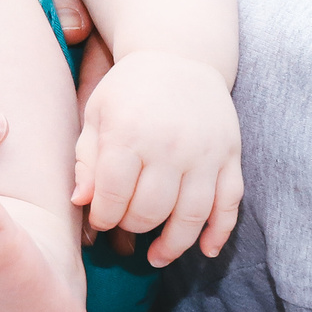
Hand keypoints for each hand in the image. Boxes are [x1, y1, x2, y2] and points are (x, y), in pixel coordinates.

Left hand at [72, 54, 242, 267]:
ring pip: (191, 216)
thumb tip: (81, 203)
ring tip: (156, 257)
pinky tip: (204, 249)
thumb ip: (86, 159)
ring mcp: (204, 152)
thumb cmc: (130, 89)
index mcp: (129, 133)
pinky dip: (219, 232)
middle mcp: (169, 145)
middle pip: (150, 210)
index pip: (111, 194)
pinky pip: (230, 204)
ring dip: (173, 245)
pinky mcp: (230, 156)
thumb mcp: (97, 113)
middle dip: (133, 227)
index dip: (102, 216)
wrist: (180, 55)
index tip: (99, 220)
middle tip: (126, 226)